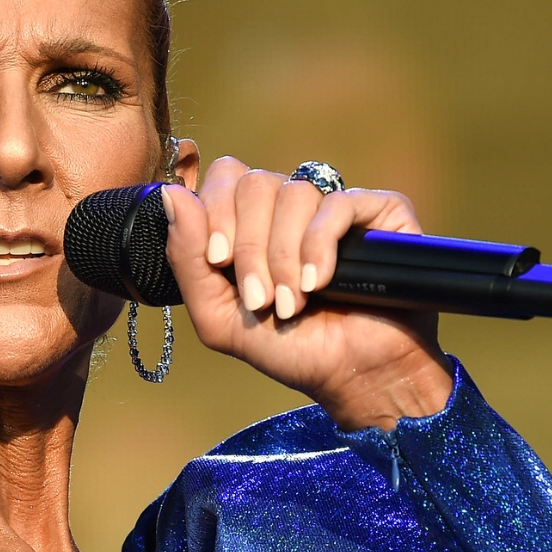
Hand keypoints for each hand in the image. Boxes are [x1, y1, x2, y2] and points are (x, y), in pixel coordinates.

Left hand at [161, 158, 455, 430]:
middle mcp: (293, 208)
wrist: (355, 376)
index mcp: (253, 222)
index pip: (226, 176)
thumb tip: (172, 194)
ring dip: (284, 258)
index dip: (216, 212)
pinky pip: (337, 203)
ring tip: (293, 304)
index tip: (218, 261)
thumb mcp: (219, 316)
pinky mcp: (379, 212)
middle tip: (260, 299)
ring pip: (294, 193)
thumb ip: (187, 258)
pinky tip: (319, 283)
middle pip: (255, 183)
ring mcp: (336, 207)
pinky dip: (319, 246)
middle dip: (250, 248)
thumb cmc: (290, 348)